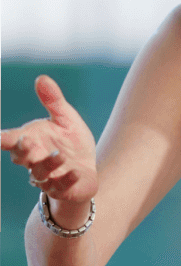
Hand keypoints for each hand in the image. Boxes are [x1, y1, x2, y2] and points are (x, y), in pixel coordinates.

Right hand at [0, 75, 97, 205]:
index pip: (11, 140)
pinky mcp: (63, 188)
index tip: (2, 137)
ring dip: (48, 163)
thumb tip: (41, 77)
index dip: (5, 139)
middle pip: (22, 157)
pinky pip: (62, 186)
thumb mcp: (65, 118)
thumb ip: (53, 101)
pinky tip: (75, 172)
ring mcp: (47, 177)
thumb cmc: (70, 141)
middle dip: (23, 150)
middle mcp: (34, 160)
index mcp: (31, 141)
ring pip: (40, 173)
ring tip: (60, 155)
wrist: (87, 168)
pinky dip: (67, 180)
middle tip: (27, 141)